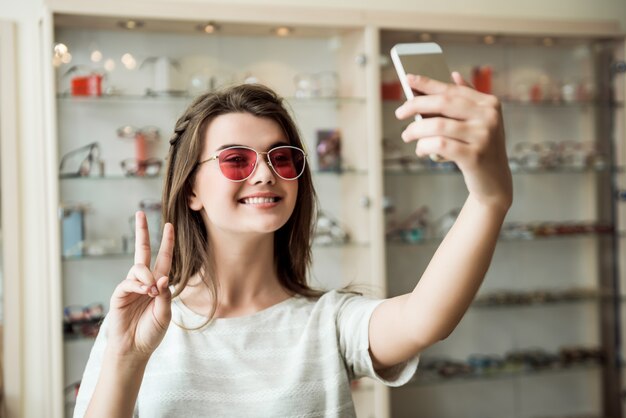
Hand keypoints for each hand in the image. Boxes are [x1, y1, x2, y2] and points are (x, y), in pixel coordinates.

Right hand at [106, 211, 174, 358]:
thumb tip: (162, 278)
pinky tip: (144, 292)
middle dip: (142, 232)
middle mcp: (145, 281)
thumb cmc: (152, 332)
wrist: (134, 349)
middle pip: (142, 251)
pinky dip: (138, 285)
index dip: (167, 242)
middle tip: (140, 213)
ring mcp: (131, 286)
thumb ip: (165, 296)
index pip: (164, 258)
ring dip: (147, 276)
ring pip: (138, 268)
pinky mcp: (120, 294)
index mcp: (159, 283)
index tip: (169, 225)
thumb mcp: (165, 314)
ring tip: (151, 292)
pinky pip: (128, 282)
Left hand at [395, 73, 512, 211]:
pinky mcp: (474, 156)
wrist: (495, 182)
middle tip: (399, 112)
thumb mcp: (478, 123)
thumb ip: (467, 100)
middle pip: (443, 103)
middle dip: (416, 105)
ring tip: (407, 135)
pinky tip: (420, 150)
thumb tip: (453, 75)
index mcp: (489, 103)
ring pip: (437, 125)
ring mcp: (483, 136)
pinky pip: (439, 145)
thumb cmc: (480, 148)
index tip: (408, 78)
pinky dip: (424, 146)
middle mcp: (489, 117)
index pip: (452, 89)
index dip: (428, 83)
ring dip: (416, 129)